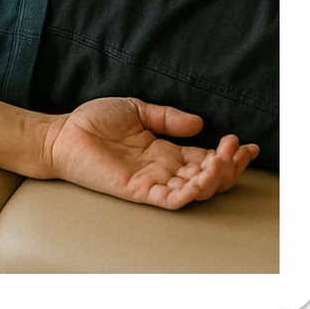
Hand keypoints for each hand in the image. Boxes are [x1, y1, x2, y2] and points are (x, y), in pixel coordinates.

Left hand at [47, 97, 257, 209]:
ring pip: (195, 190)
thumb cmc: (95, 122)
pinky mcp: (138, 190)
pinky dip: (190, 192)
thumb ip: (167, 117)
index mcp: (166, 151)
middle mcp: (164, 169)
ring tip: (223, 159)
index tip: (246, 144)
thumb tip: (199, 122)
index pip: (205, 158)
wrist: (63, 133)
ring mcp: (153, 182)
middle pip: (207, 177)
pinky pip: (171, 199)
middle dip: (228, 166)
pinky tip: (201, 177)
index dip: (228, 154)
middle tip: (238, 149)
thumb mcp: (137, 109)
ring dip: (214, 178)